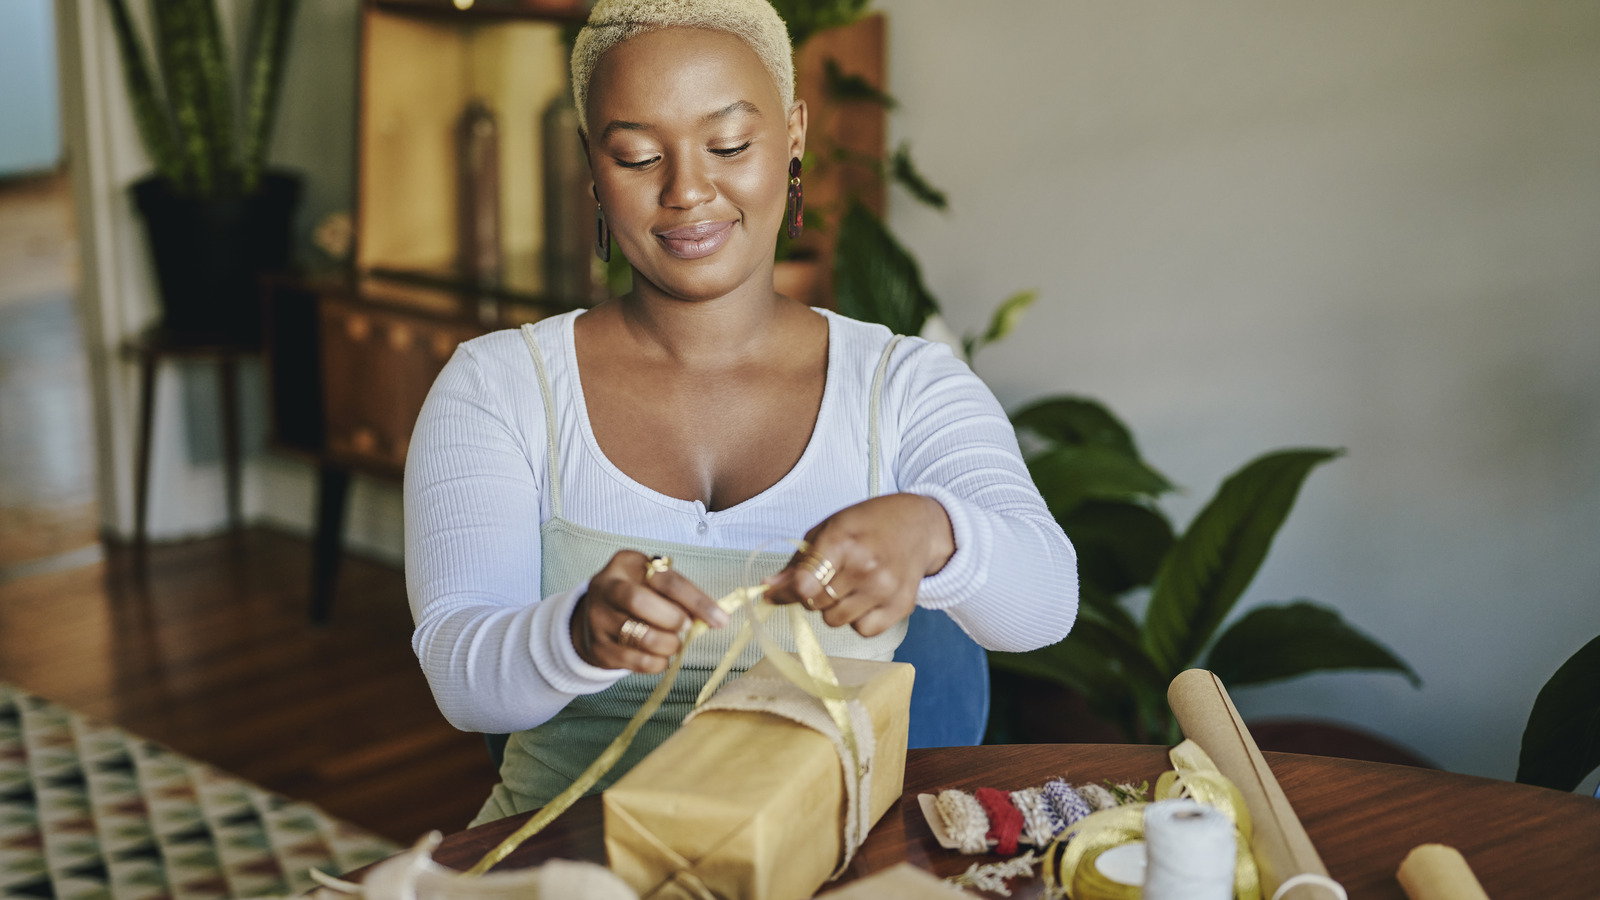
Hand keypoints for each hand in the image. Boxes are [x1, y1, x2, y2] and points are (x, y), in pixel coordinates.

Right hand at [572, 551, 728, 672]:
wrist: (594, 618)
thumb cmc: (637, 597)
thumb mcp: (654, 584)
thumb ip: (681, 596)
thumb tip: (715, 617)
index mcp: (626, 563)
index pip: (666, 580)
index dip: (697, 601)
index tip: (720, 619)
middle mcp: (606, 587)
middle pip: (640, 601)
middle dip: (672, 619)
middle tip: (686, 628)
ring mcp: (597, 618)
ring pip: (639, 635)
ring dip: (668, 644)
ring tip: (673, 643)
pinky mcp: (598, 648)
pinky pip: (635, 661)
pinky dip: (657, 663)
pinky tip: (660, 656)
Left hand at [763, 493, 955, 636]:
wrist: (920, 525)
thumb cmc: (868, 523)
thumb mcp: (828, 528)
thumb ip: (797, 562)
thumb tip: (768, 589)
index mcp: (843, 540)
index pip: (803, 584)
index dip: (786, 591)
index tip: (781, 591)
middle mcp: (866, 567)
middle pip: (815, 604)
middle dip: (812, 594)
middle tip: (827, 576)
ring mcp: (886, 589)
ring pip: (835, 621)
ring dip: (834, 608)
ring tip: (849, 584)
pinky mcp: (901, 606)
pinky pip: (862, 630)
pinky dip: (858, 619)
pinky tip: (866, 596)